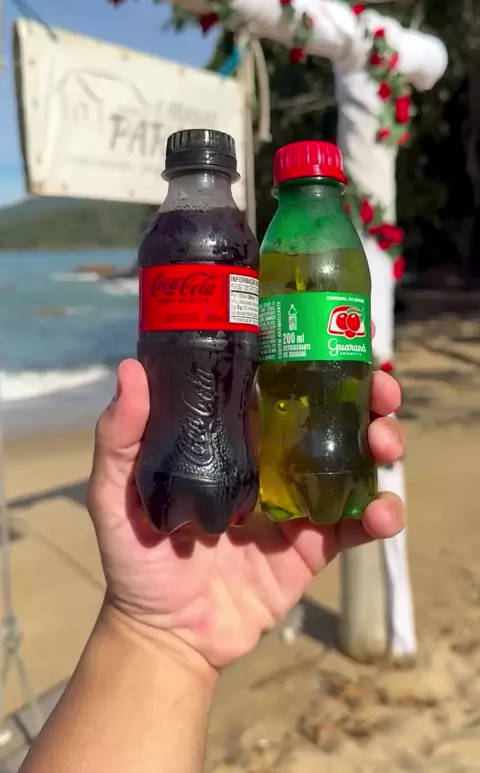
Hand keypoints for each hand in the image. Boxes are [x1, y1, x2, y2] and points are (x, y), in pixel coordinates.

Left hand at [88, 359, 403, 670]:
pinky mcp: (314, 548)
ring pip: (356, 464)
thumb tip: (130, 370)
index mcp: (234, 440)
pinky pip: (356, 526)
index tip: (343, 344)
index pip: (284, 388)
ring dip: (384, 446)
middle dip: (368, 400)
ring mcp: (298, 505)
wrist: (164, 635)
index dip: (318, 362)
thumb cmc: (135, 558)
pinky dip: (381, 515)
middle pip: (334, 419)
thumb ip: (120, 438)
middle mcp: (273, 464)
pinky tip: (381, 513)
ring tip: (385, 446)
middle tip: (381, 393)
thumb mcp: (114, 494)